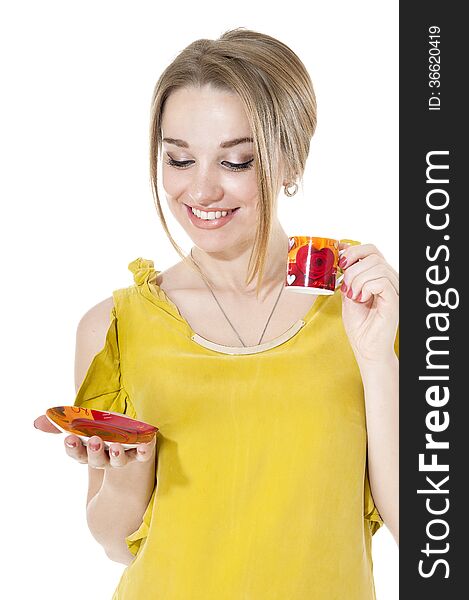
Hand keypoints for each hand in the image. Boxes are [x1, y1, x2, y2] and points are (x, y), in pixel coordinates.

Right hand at [33, 414, 156, 468]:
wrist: (130, 439)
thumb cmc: (101, 428)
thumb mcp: (82, 424)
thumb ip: (61, 423)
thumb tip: (37, 422)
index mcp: (89, 452)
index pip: (77, 454)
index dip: (73, 448)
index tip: (69, 438)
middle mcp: (105, 458)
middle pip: (97, 460)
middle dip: (94, 452)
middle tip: (94, 440)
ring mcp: (124, 456)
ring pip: (118, 460)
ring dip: (116, 455)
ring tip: (115, 447)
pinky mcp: (141, 452)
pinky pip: (143, 453)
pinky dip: (144, 449)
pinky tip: (145, 443)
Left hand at [338, 242, 398, 363]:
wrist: (365, 348)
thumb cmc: (359, 326)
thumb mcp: (348, 295)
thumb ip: (348, 277)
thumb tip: (340, 257)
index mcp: (380, 277)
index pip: (372, 250)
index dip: (354, 250)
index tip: (340, 261)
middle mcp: (390, 280)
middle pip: (374, 256)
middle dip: (353, 268)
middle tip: (346, 286)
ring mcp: (395, 289)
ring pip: (377, 267)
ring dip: (358, 279)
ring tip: (353, 295)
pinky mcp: (395, 300)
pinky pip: (381, 281)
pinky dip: (366, 287)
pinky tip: (361, 299)